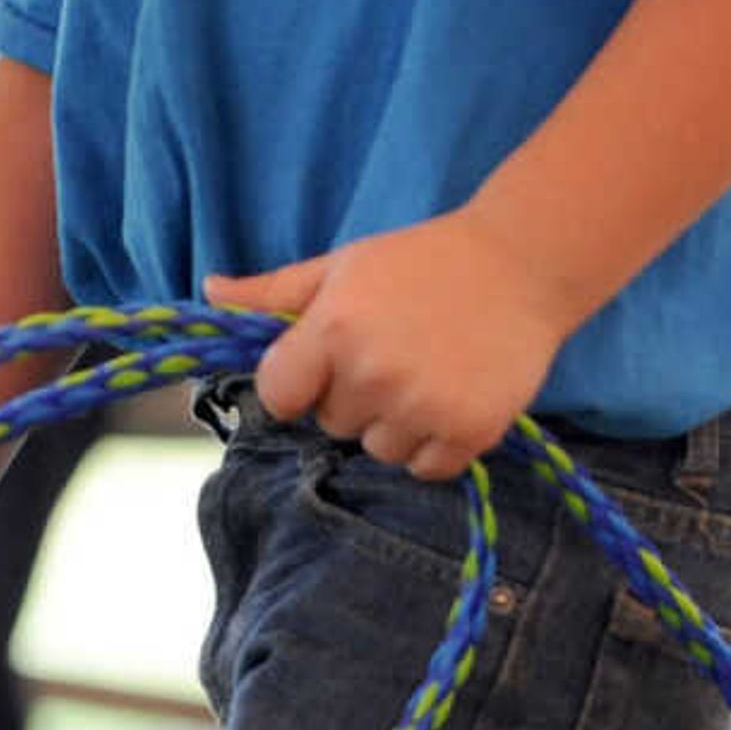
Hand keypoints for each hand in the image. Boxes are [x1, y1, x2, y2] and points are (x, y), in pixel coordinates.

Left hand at [205, 210, 581, 478]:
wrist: (521, 265)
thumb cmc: (423, 261)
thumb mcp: (343, 266)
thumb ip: (274, 291)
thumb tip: (209, 292)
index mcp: (333, 329)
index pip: (280, 396)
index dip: (298, 386)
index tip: (325, 367)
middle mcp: (373, 373)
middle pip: (332, 424)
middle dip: (353, 398)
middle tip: (394, 356)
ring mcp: (422, 407)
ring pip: (377, 450)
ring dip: (394, 425)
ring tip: (426, 377)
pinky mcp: (468, 432)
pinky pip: (425, 468)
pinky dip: (434, 447)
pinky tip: (450, 400)